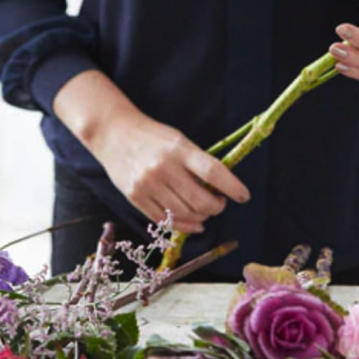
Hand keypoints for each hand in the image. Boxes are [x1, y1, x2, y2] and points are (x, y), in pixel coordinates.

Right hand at [94, 112, 250, 233]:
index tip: (244, 196)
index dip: (233, 187)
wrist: (114, 133)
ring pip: (184, 214)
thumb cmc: (153, 136)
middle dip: (216, 207)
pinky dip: (183, 226)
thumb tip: (220, 190)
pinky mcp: (135, 197)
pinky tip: (193, 223)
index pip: (213, 172)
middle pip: (200, 200)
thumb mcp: (178, 140)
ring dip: (201, 218)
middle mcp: (163, 168)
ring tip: (206, 212)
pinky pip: (165, 221)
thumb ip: (197, 163)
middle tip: (220, 204)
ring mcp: (148, 185)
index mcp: (179, 149)